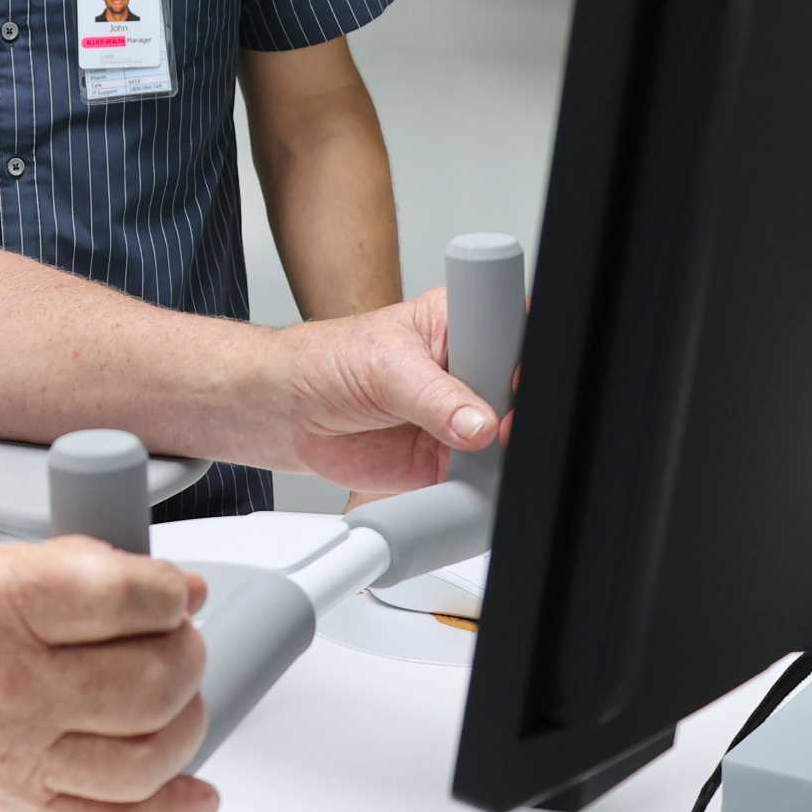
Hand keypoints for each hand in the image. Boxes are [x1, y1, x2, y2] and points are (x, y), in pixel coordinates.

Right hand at [0, 538, 215, 811]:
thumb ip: (83, 569)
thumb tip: (167, 588)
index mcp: (2, 606)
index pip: (127, 600)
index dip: (172, 591)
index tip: (178, 590)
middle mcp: (12, 684)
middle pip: (149, 683)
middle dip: (185, 653)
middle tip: (177, 637)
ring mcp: (18, 751)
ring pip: (145, 758)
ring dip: (186, 722)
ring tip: (176, 694)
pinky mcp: (20, 797)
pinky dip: (169, 809)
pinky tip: (198, 790)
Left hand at [276, 287, 502, 494]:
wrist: (289, 412)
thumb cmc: (327, 363)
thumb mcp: (383, 367)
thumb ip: (433, 397)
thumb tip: (477, 423)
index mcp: (458, 324)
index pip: (511, 334)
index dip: (522, 360)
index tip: (515, 383)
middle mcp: (467, 372)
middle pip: (519, 394)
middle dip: (514, 414)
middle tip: (494, 426)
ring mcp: (460, 418)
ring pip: (504, 442)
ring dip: (498, 455)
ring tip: (472, 453)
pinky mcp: (447, 460)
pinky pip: (478, 480)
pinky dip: (476, 487)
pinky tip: (463, 479)